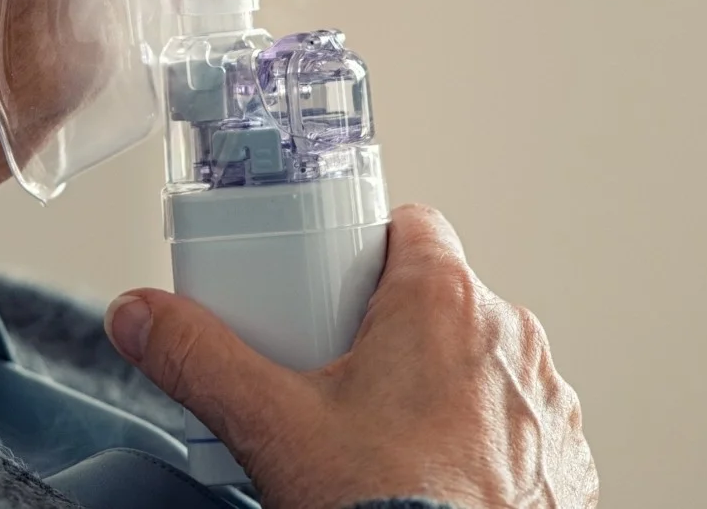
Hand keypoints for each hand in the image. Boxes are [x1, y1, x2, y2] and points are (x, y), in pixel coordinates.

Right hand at [104, 204, 595, 508]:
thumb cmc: (386, 507)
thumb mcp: (266, 425)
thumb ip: (196, 357)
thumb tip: (142, 316)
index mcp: (444, 302)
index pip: (408, 225)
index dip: (359, 249)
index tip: (322, 284)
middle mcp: (511, 338)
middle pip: (437, 297)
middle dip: (387, 327)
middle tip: (332, 375)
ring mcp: (546, 402)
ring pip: (479, 360)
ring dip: (439, 383)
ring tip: (380, 436)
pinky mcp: (565, 459)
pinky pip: (515, 422)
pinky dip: (478, 438)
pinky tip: (432, 473)